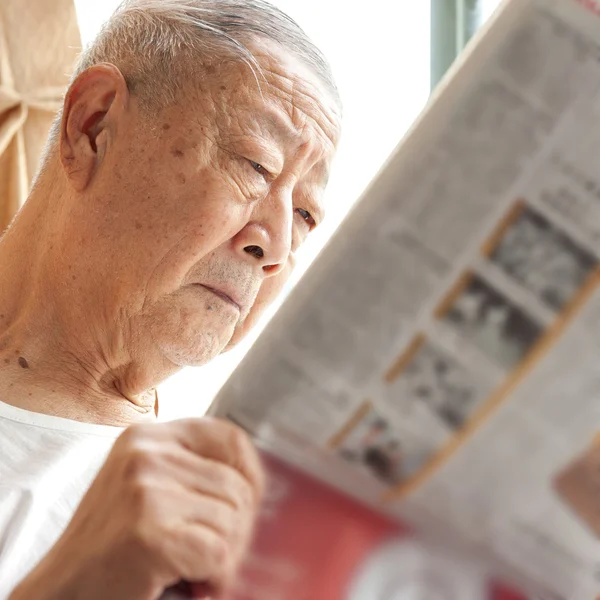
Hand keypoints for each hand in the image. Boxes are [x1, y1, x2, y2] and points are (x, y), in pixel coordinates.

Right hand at [10, 418, 263, 599]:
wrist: (58, 594)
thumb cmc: (111, 546)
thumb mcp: (146, 486)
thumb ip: (190, 471)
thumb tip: (256, 483)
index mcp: (147, 436)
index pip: (230, 436)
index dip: (251, 473)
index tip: (249, 504)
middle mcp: (146, 453)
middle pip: (236, 484)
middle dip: (239, 528)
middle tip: (214, 555)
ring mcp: (145, 489)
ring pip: (233, 519)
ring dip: (225, 555)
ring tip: (194, 569)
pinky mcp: (148, 531)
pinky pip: (219, 551)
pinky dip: (214, 576)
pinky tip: (190, 583)